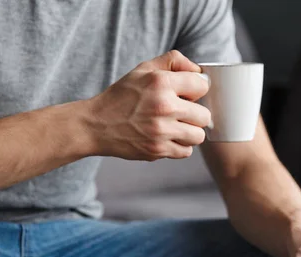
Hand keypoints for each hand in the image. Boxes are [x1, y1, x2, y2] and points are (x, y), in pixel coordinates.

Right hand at [85, 50, 209, 160]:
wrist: (96, 125)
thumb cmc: (122, 96)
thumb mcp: (143, 69)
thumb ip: (173, 62)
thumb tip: (199, 71)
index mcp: (161, 82)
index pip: (203, 85)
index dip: (196, 90)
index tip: (186, 94)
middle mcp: (163, 106)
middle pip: (204, 115)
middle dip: (195, 114)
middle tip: (179, 113)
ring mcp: (161, 131)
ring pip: (199, 136)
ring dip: (189, 132)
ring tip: (175, 127)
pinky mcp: (158, 150)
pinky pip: (186, 151)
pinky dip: (179, 146)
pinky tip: (167, 138)